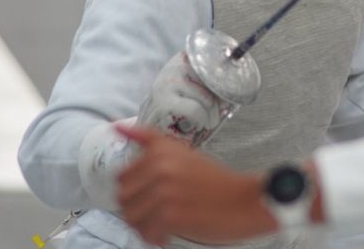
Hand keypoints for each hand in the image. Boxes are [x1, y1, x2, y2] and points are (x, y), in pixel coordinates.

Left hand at [115, 124, 273, 245]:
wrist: (245, 200)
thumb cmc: (216, 180)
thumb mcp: (182, 151)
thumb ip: (149, 140)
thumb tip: (117, 127)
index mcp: (160, 151)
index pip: (121, 177)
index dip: (134, 190)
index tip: (149, 195)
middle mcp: (160, 167)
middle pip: (123, 199)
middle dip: (137, 209)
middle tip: (157, 212)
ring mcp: (164, 192)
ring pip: (131, 218)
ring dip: (144, 225)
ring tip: (163, 223)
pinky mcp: (171, 215)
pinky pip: (146, 233)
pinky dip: (156, 237)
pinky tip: (170, 232)